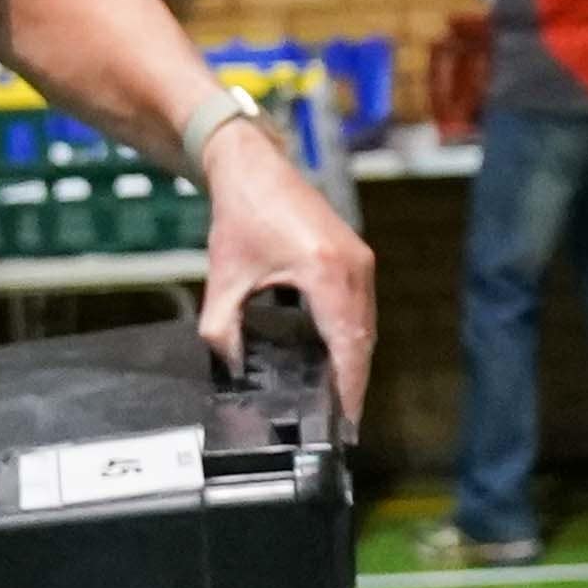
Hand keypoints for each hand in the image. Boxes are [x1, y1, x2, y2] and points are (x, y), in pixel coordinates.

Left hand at [198, 116, 379, 397]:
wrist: (252, 166)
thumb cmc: (242, 212)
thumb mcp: (224, 278)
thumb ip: (222, 329)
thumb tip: (230, 366)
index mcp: (325, 271)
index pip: (348, 345)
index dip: (349, 389)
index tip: (345, 422)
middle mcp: (353, 266)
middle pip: (364, 340)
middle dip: (353, 382)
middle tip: (340, 421)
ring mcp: (360, 259)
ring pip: (366, 325)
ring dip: (355, 360)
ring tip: (340, 397)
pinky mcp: (357, 256)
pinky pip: (361, 307)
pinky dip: (353, 336)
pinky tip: (338, 357)